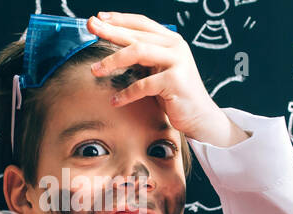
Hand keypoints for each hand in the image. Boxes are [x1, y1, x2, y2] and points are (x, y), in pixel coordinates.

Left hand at [87, 11, 248, 146]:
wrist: (200, 117)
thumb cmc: (176, 95)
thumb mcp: (159, 70)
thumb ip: (144, 56)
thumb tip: (114, 44)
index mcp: (171, 41)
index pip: (142, 23)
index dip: (120, 19)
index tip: (99, 17)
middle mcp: (176, 47)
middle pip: (136, 35)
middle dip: (110, 31)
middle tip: (91, 28)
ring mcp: (177, 62)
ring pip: (137, 52)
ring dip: (113, 60)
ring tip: (95, 70)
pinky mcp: (176, 81)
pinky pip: (143, 84)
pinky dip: (127, 93)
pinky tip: (115, 100)